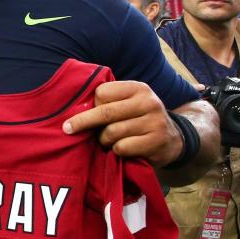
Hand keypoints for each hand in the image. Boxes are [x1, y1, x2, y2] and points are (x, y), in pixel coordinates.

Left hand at [63, 80, 181, 167]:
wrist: (172, 140)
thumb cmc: (139, 120)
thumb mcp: (129, 103)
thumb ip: (109, 102)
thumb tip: (74, 109)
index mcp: (138, 88)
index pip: (102, 92)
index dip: (92, 104)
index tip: (89, 111)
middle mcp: (148, 102)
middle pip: (104, 112)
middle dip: (82, 122)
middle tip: (67, 129)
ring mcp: (154, 122)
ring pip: (111, 133)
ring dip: (104, 140)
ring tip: (108, 140)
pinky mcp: (156, 142)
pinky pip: (122, 148)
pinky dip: (116, 150)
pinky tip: (122, 149)